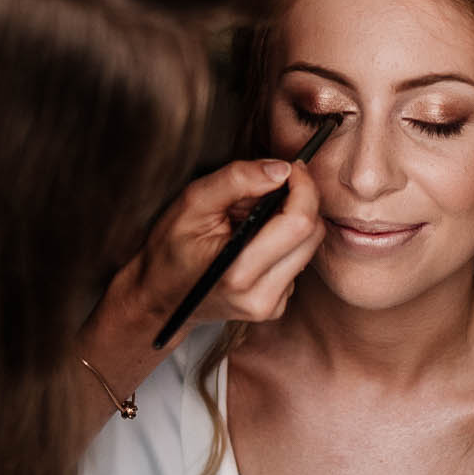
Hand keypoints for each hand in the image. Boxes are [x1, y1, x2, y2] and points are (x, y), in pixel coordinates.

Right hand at [77, 159, 322, 404]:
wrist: (160, 298)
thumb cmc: (169, 251)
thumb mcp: (192, 203)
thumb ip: (236, 180)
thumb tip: (281, 169)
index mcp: (239, 272)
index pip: (299, 223)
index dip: (303, 187)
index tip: (290, 168)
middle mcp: (262, 296)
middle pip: (313, 234)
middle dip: (300, 200)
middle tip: (269, 187)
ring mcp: (272, 305)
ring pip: (310, 246)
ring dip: (291, 220)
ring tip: (252, 216)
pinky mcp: (278, 306)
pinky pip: (298, 260)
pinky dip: (284, 240)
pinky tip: (254, 239)